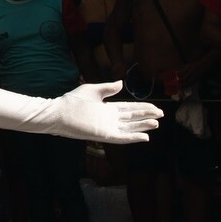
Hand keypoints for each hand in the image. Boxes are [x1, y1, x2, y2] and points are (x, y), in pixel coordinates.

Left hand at [39, 82, 159, 143]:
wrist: (59, 113)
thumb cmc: (72, 101)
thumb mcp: (92, 90)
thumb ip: (108, 88)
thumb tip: (121, 83)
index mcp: (108, 108)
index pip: (129, 108)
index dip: (143, 108)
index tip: (155, 107)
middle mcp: (110, 119)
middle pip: (133, 118)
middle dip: (147, 116)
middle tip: (161, 115)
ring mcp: (107, 127)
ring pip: (130, 128)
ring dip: (143, 126)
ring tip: (157, 123)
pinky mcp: (104, 135)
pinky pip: (122, 138)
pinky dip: (133, 137)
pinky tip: (145, 137)